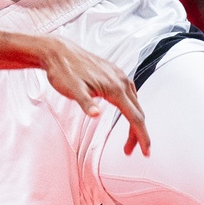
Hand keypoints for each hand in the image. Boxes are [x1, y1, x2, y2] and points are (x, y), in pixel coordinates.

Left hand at [37, 37, 150, 155]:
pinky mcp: (114, 73)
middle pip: (138, 112)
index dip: (142, 136)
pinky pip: (130, 93)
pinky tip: (125, 112)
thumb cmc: (63, 71)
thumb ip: (86, 103)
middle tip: (129, 151)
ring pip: (135, 102)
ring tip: (128, 138)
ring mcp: (119, 75)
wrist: (58, 52)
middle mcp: (121, 80)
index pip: (135, 117)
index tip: (146, 152)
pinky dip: (131, 107)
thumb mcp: (72, 90)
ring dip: (135, 121)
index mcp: (115, 87)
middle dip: (138, 134)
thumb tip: (96, 115)